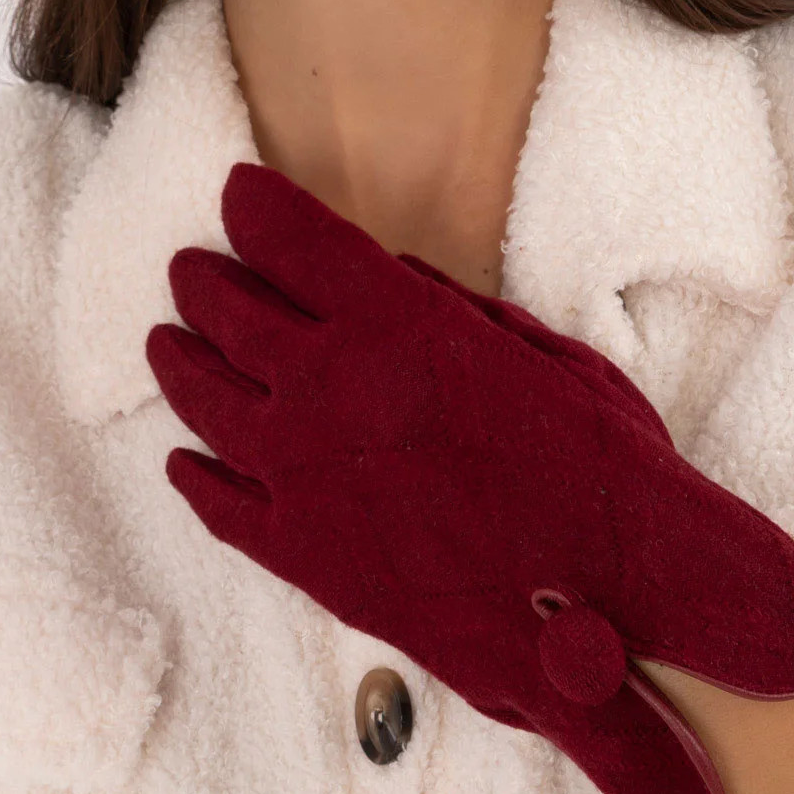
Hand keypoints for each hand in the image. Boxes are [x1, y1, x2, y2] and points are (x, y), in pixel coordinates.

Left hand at [145, 161, 793, 793]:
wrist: (626, 602)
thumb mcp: (535, 349)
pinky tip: (184, 461)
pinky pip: (222, 506)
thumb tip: (387, 279)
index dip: (255, 206)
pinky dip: (195, 477)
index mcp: (394, 325)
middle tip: (190, 269)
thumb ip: (445, 310)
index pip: (290, 238)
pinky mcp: (305, 559)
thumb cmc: (601, 466)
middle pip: (230, 314)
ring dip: (181, 363)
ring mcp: (306, 479)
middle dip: (205, 281)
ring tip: (167, 343)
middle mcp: (332, 391)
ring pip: (205, 403)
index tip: (237, 191)